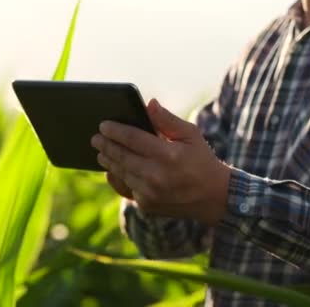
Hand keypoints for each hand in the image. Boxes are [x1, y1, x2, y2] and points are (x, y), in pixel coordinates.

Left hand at [91, 98, 230, 224]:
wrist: (214, 197)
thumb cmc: (202, 161)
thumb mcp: (191, 135)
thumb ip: (167, 120)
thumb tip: (149, 103)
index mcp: (168, 155)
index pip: (132, 138)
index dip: (115, 130)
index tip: (103, 124)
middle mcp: (156, 176)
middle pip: (121, 156)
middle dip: (105, 145)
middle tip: (95, 138)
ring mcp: (150, 193)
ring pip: (120, 173)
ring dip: (108, 161)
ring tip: (101, 151)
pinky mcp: (147, 205)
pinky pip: (125, 188)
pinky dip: (116, 178)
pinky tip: (111, 170)